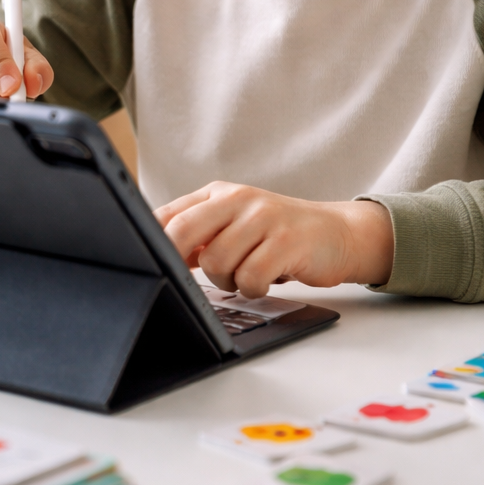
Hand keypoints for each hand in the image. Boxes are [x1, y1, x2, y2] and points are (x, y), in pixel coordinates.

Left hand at [155, 181, 393, 296]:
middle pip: (182, 232)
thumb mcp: (235, 226)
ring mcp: (262, 217)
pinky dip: (253, 289)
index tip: (147, 266)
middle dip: (178, 264)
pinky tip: (266, 280)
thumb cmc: (278, 236)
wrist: (336, 234)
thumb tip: (153, 256)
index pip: (167, 215)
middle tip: (188, 281)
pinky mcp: (286, 240)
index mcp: (217, 195)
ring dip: (227, 282)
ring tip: (246, 275)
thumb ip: (198, 237)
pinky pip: (249, 277)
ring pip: (216, 262)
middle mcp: (237, 199)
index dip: (150, 244)